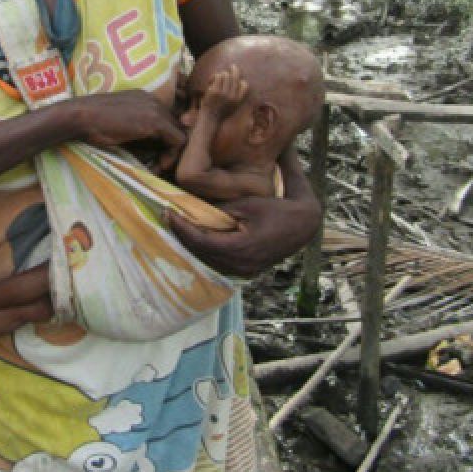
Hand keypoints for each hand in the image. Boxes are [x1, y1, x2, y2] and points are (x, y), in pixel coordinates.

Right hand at [68, 90, 185, 169]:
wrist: (80, 116)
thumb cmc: (93, 124)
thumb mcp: (121, 126)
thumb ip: (139, 133)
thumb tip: (156, 152)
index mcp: (145, 100)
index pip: (168, 121)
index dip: (165, 141)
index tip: (155, 157)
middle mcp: (154, 100)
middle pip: (177, 126)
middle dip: (171, 147)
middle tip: (159, 164)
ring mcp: (156, 109)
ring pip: (181, 133)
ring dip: (172, 153)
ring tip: (159, 166)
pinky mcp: (155, 121)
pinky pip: (178, 140)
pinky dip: (172, 156)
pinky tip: (159, 165)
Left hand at [167, 193, 320, 278]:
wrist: (305, 226)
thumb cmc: (279, 210)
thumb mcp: (249, 203)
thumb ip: (222, 206)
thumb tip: (194, 200)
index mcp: (238, 249)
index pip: (199, 241)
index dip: (181, 228)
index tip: (167, 212)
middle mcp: (239, 265)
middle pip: (200, 253)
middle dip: (182, 235)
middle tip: (167, 216)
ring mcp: (243, 270)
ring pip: (208, 259)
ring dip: (191, 243)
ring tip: (177, 224)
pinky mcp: (246, 269)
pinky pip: (218, 261)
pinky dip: (205, 248)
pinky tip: (197, 235)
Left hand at [200, 65, 247, 119]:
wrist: (209, 120)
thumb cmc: (220, 112)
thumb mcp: (233, 106)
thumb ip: (238, 95)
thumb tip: (242, 82)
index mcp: (238, 100)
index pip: (245, 85)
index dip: (241, 80)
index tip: (238, 79)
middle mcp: (232, 96)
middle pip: (236, 77)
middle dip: (234, 69)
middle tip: (233, 66)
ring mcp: (223, 93)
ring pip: (225, 75)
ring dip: (221, 74)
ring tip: (217, 78)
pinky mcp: (214, 91)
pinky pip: (217, 76)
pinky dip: (214, 76)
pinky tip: (211, 80)